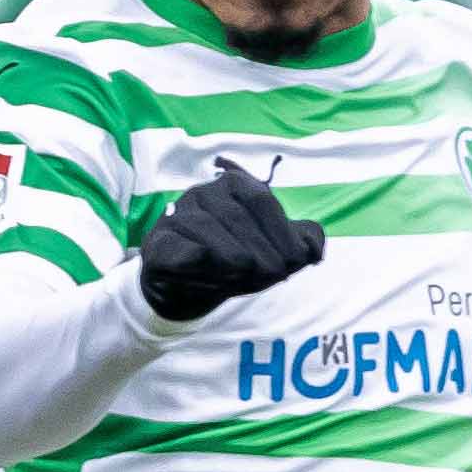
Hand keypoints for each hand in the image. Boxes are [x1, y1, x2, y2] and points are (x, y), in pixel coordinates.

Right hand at [139, 160, 322, 323]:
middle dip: (261, 249)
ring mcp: (177, 215)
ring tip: (245, 277)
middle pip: (236, 217)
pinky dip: (194, 260)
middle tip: (275, 276)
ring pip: (206, 229)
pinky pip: (176, 248)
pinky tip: (210, 270)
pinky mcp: (158, 243)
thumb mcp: (274, 250)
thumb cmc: (236, 259)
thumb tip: (314, 250)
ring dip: (231, 257)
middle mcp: (204, 192)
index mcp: (235, 185)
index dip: (282, 233)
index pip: (262, 201)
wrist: (188, 285)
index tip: (295, 263)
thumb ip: (302, 242)